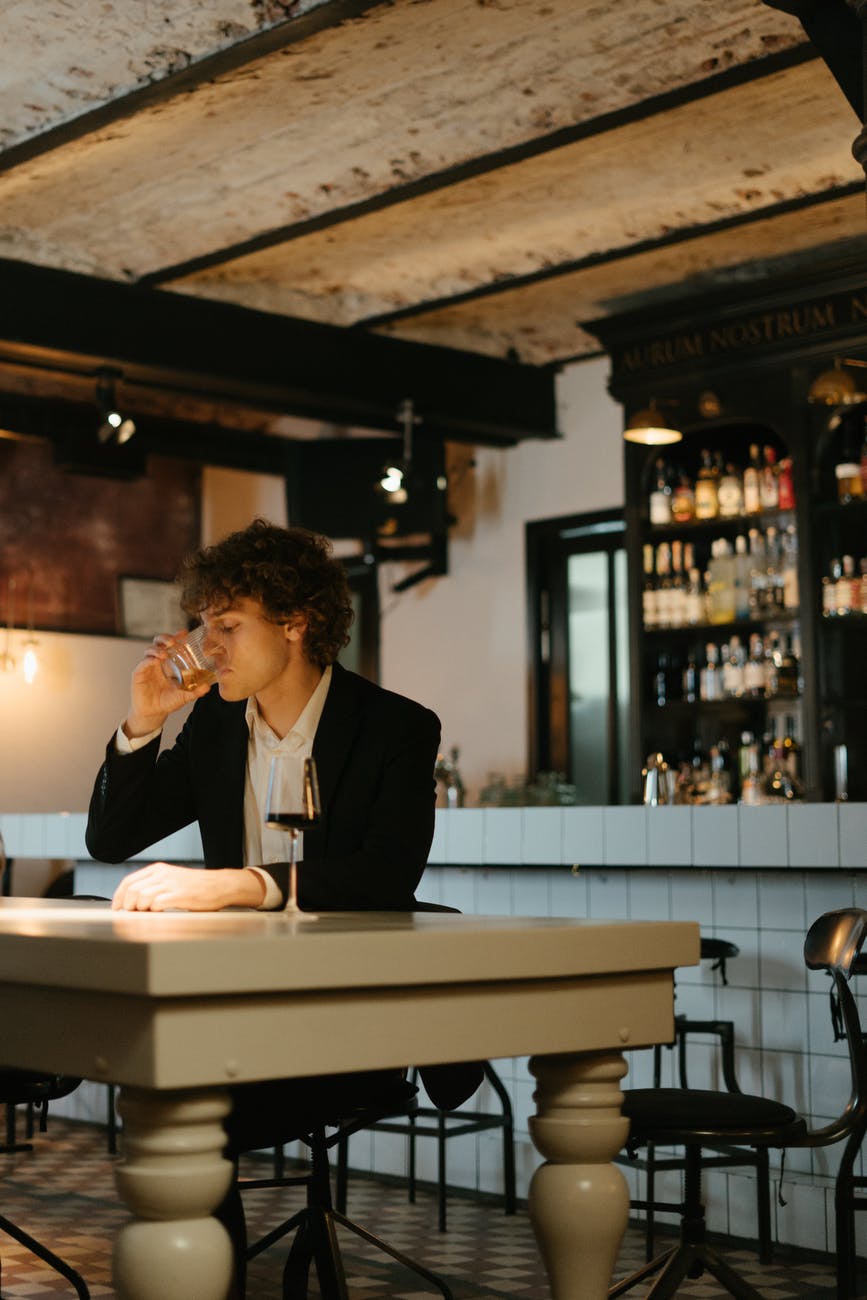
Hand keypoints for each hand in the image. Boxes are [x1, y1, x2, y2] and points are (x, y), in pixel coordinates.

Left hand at [111, 863, 265, 911]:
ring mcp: (171, 884)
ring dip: (140, 909)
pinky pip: (157, 903)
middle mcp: (162, 874)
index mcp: (158, 869)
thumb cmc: (197, 886)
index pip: (129, 881)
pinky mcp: (179, 895)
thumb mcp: (172, 879)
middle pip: (132, 889)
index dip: (118, 896)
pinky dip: (153, 911)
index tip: (117, 908)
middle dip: (127, 905)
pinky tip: (160, 914)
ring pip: (142, 897)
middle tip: (131, 914)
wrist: (220, 885)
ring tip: (147, 915)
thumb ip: (154, 885)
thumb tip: (134, 900)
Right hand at [124, 631, 212, 737]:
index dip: (176, 636)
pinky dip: (148, 660)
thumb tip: (207, 688)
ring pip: (150, 650)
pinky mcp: (139, 674)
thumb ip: (194, 691)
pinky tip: (155, 661)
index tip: (184, 632)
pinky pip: (142, 664)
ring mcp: (147, 666)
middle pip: (159, 642)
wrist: (153, 713)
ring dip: (157, 649)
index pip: (171, 645)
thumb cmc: (168, 702)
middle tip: (173, 642)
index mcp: (169, 663)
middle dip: (165, 638)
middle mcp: (158, 661)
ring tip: (164, 654)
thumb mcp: (184, 696)